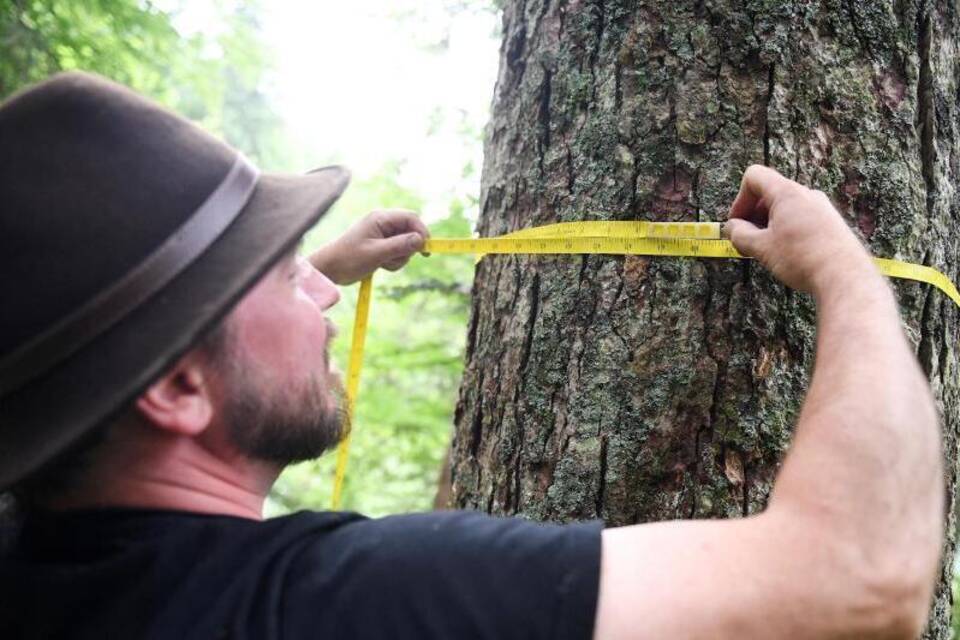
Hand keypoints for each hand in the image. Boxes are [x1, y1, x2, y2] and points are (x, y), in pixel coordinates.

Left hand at [309, 210, 428, 284]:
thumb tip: (420, 240)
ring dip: (400, 257)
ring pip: (406, 243)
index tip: (425, 248)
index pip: (410, 217)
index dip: (421, 231)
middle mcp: (383, 223)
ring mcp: (383, 234)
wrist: (330, 269)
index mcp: (380, 218)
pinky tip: (381, 265)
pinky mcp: (382, 245)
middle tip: (396, 259)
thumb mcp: (375, 254)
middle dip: (408, 247)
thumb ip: (399, 246)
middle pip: (410, 231)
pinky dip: (394, 260)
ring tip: (384, 263)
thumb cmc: (348, 259)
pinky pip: (398, 251)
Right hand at [723, 165, 875, 296]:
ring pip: (786, 207)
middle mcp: (806, 194)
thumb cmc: (802, 258)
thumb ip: (741, 235)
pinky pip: (802, 218)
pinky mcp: (831, 223)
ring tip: (767, 250)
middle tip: (747, 241)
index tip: (737, 224)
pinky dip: (787, 230)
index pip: (754, 177)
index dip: (739, 199)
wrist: (844, 276)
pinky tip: (788, 254)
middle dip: (753, 215)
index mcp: (787, 193)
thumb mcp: (762, 247)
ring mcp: (822, 208)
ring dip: (770, 224)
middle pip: (770, 193)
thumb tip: (732, 228)